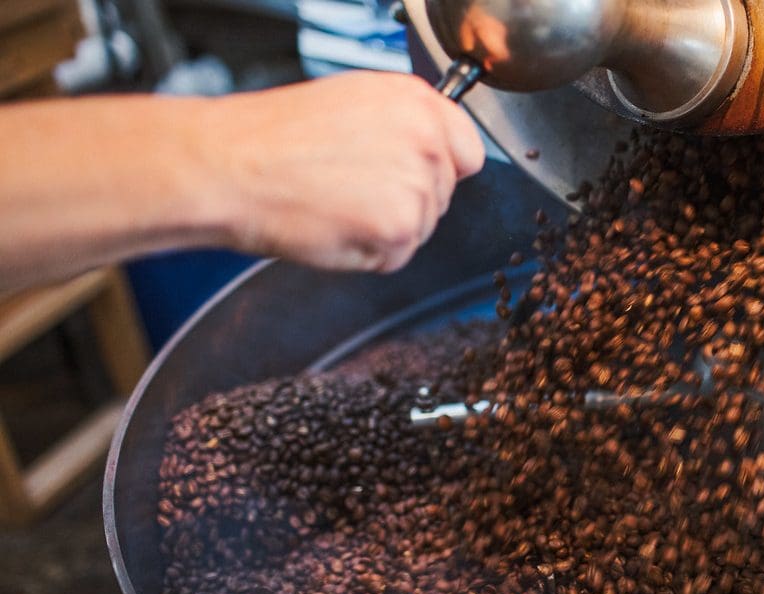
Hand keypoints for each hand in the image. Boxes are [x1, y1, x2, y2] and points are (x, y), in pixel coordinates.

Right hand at [201, 71, 485, 272]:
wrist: (229, 165)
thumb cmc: (273, 137)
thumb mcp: (352, 103)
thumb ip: (402, 125)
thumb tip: (431, 150)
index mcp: (417, 101)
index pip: (467, 151)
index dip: (438, 170)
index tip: (409, 177)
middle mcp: (426, 138)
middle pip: (443, 195)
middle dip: (404, 201)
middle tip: (349, 188)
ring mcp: (417, 184)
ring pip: (421, 228)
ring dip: (383, 230)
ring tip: (334, 204)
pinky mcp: (400, 227)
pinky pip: (396, 257)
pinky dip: (366, 254)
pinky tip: (332, 226)